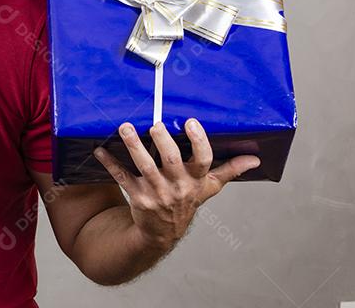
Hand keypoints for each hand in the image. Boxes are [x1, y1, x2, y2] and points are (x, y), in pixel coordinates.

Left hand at [93, 119, 260, 250]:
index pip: (203, 161)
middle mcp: (177, 187)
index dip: (198, 141)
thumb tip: (255, 159)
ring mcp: (156, 193)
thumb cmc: (186, 201)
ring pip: (144, 166)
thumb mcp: (209, 188)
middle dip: (162, 141)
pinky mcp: (137, 196)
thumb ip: (229, 171)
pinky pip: (122, 177)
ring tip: (125, 127)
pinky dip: (110, 163)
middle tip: (154, 124)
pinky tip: (99, 150)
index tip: (190, 122)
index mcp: (196, 181)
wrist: (162, 233)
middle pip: (171, 160)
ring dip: (133, 146)